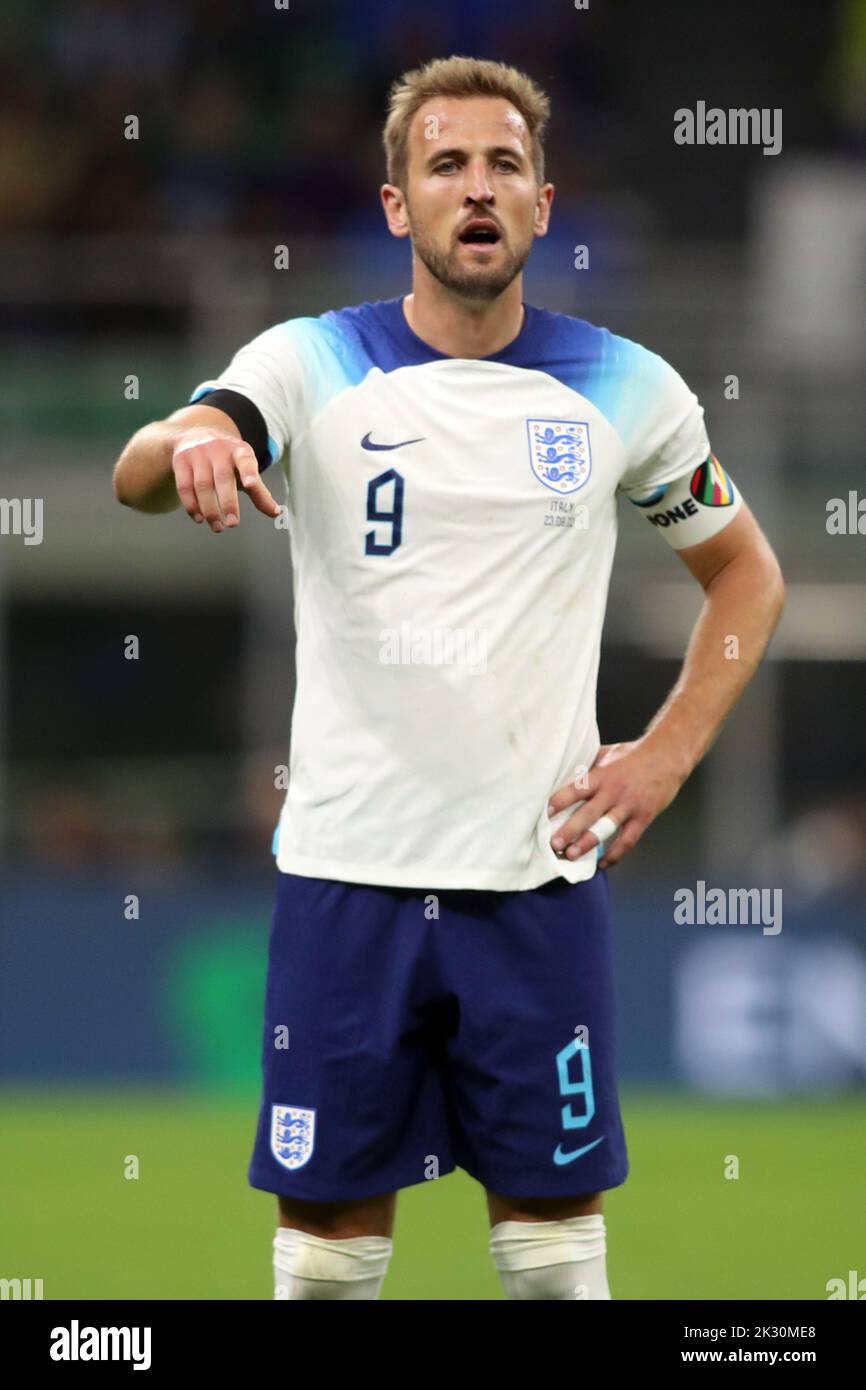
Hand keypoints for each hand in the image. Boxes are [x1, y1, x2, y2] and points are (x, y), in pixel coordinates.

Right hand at [172, 428, 281, 530]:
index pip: (246, 461)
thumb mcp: (245, 470)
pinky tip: (199, 518)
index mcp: (239, 451)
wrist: (194, 435)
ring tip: (218, 527)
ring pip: (202, 485)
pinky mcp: (181, 461)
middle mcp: (218, 449)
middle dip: (228, 503)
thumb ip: (259, 491)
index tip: (250, 485)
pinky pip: (184, 486)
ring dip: (210, 509)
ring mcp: (198, 454)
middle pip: (223, 478)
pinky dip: (191, 505)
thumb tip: (276, 513)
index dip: (249, 472)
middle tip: (233, 524)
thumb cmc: (227, 460)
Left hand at [546, 737, 688, 868]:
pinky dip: (615, 854)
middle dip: (569, 830)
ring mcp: (629, 806)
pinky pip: (627, 840)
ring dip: (587, 844)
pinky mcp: (643, 817)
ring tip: (572, 856)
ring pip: (606, 829)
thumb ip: (588, 767)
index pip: (576, 789)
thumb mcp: (607, 754)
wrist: (668, 756)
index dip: (559, 801)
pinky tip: (603, 863)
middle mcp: (614, 792)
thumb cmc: (634, 754)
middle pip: (588, 813)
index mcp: (602, 775)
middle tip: (553, 844)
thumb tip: (565, 774)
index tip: (543, 813)